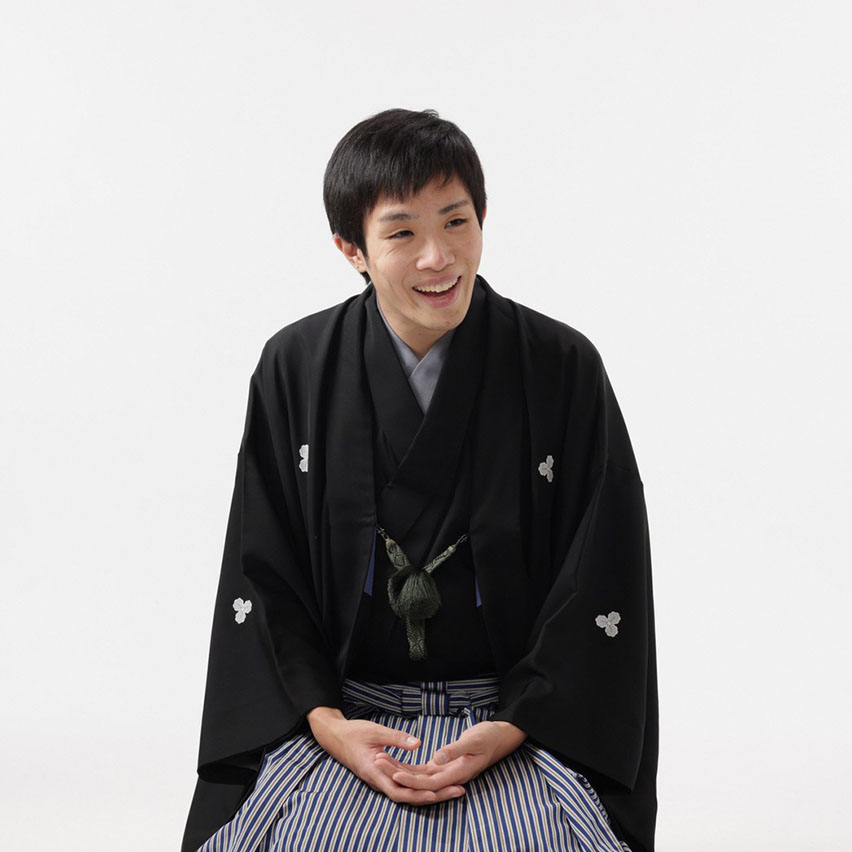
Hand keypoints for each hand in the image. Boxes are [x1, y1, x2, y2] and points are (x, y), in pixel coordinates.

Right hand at [306, 706, 465, 804]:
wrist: (336, 736)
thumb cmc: (353, 733)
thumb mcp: (374, 731)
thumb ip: (396, 738)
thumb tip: (418, 744)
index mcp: (375, 773)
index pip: (399, 791)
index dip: (418, 794)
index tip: (436, 793)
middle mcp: (380, 780)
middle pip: (410, 795)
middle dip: (434, 795)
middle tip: (459, 791)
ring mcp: (384, 778)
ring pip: (410, 789)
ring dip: (431, 790)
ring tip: (455, 786)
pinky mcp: (387, 772)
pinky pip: (406, 780)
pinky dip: (421, 781)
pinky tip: (437, 777)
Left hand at [373, 720, 526, 792]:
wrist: (500, 737)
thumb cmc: (489, 737)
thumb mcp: (474, 739)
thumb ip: (455, 749)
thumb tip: (436, 758)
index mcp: (458, 772)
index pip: (429, 782)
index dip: (411, 779)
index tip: (394, 774)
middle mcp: (450, 776)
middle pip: (420, 781)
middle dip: (398, 774)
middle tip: (378, 761)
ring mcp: (447, 772)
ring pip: (419, 776)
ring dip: (400, 770)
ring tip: (381, 760)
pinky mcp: (444, 766)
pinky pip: (424, 770)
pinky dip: (409, 767)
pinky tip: (396, 763)